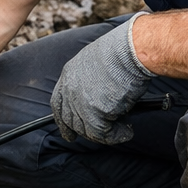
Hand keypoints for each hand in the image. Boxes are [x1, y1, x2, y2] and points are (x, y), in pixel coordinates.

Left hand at [51, 11, 153, 144]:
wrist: (129, 51)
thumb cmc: (121, 51)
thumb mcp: (95, 61)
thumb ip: (91, 80)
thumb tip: (100, 96)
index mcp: (69, 75)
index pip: (58, 103)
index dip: (62, 119)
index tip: (67, 130)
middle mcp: (70, 90)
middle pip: (71, 120)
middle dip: (83, 131)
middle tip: (98, 136)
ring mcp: (80, 104)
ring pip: (87, 130)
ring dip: (104, 134)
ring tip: (121, 130)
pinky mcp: (94, 114)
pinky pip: (103, 134)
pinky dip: (116, 136)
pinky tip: (126, 132)